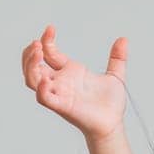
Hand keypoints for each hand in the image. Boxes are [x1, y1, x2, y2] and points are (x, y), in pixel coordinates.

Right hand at [20, 25, 128, 141]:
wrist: (113, 124)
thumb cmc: (110, 104)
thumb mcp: (115, 75)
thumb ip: (117, 58)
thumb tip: (123, 39)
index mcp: (69, 72)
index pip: (49, 54)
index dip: (46, 41)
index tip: (51, 29)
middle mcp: (60, 83)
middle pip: (33, 67)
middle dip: (30, 53)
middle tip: (37, 43)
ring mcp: (59, 94)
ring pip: (32, 80)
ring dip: (30, 66)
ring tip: (37, 51)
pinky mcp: (62, 106)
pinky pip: (44, 98)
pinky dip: (41, 89)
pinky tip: (46, 79)